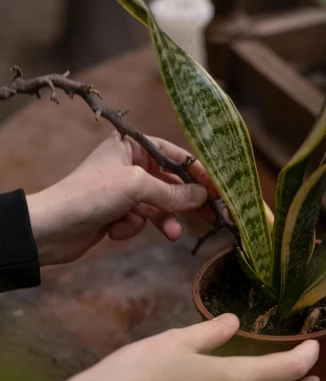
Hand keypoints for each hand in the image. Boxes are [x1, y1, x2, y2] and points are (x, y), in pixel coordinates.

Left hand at [26, 131, 211, 264]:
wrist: (51, 227)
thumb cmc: (91, 194)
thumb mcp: (137, 187)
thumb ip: (172, 192)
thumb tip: (202, 196)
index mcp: (130, 145)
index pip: (174, 155)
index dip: (197, 172)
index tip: (218, 188)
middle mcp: (127, 164)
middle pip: (169, 182)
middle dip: (182, 201)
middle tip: (209, 215)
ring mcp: (122, 190)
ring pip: (156, 205)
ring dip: (162, 220)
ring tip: (171, 234)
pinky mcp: (116, 213)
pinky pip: (139, 219)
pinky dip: (132, 227)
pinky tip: (116, 230)